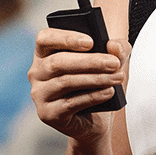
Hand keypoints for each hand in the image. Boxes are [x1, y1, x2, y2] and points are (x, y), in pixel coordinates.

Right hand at [28, 28, 129, 142]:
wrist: (98, 116)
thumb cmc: (99, 80)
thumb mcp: (114, 59)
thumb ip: (118, 48)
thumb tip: (114, 46)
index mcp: (45, 52)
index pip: (45, 38)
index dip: (66, 38)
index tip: (90, 41)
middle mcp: (37, 72)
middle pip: (58, 62)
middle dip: (90, 62)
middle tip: (114, 63)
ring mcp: (40, 94)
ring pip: (65, 82)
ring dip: (95, 79)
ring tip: (117, 77)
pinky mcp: (47, 114)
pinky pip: (69, 104)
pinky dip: (92, 97)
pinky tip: (109, 92)